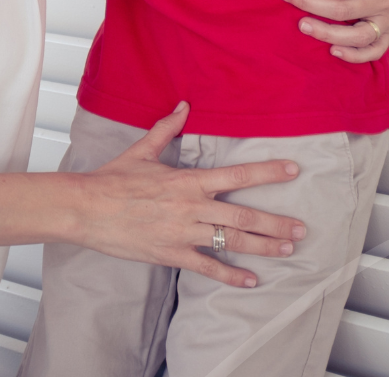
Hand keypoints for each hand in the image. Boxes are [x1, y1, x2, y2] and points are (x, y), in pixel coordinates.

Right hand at [83, 103, 302, 286]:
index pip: (236, 175)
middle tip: (302, 228)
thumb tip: (184, 106)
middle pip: (243, 216)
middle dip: (276, 222)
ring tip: (287, 249)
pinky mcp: (171, 254)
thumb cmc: (112, 179)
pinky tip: (251, 281)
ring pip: (231, 242)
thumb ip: (167, 129)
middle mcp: (190, 206)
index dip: (267, 173)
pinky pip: (207, 267)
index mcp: (186, 179)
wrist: (86, 208)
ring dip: (263, 246)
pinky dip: (231, 275)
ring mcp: (182, 233)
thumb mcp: (142, 150)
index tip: (292, 170)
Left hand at [279, 0, 388, 62]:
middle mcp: (387, 0)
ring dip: (327, 33)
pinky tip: (332, 50)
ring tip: (301, 25)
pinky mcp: (386, 33)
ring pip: (358, 36)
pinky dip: (355, 55)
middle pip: (344, 9)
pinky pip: (374, 51)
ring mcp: (388, 19)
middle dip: (309, 2)